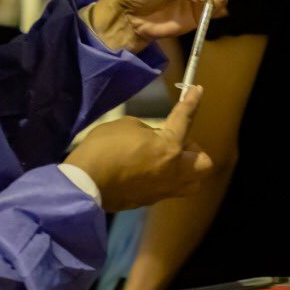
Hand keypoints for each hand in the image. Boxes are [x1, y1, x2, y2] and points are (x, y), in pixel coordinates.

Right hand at [64, 85, 212, 211]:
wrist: (84, 183)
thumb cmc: (104, 148)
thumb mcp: (128, 126)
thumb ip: (149, 131)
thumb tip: (154, 140)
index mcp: (169, 148)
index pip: (185, 119)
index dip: (192, 101)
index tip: (198, 89)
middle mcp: (174, 172)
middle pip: (204, 163)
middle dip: (194, 150)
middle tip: (176, 140)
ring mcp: (163, 190)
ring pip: (191, 182)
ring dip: (185, 168)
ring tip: (166, 158)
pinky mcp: (149, 201)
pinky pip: (168, 188)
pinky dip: (163, 177)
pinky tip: (146, 169)